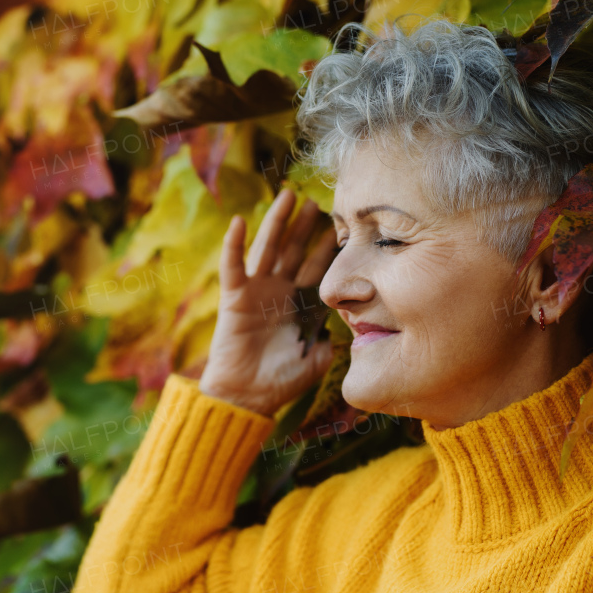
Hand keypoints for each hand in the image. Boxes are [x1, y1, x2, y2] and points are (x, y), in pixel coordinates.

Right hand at [198, 188, 338, 415]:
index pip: (318, 267)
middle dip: (305, 225)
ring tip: (287, 196)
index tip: (345, 223)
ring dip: (275, 222)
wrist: (248, 396)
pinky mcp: (234, 297)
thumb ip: (336, 340)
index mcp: (300, 303)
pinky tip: (238, 222)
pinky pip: (234, 267)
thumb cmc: (283, 380)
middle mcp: (279, 290)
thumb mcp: (319, 359)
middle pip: (294, 249)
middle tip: (317, 200)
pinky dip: (234, 245)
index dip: (329, 247)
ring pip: (268, 248)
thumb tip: (358, 328)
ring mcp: (256, 290)